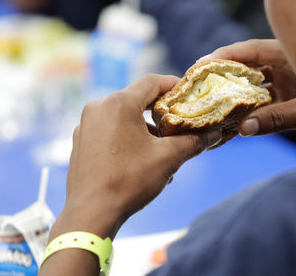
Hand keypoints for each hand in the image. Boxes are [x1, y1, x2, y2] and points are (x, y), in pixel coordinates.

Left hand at [50, 75, 221, 241]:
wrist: (91, 214)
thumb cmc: (128, 182)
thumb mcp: (168, 159)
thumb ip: (193, 141)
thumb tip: (214, 134)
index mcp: (119, 104)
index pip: (152, 82)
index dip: (173, 85)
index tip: (188, 95)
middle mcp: (98, 108)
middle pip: (137, 99)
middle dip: (160, 112)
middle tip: (179, 125)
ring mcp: (86, 125)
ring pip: (123, 117)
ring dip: (145, 129)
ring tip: (162, 152)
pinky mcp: (81, 141)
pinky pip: (109, 130)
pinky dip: (127, 138)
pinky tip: (140, 161)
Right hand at [205, 39, 295, 142]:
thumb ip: (278, 119)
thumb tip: (242, 129)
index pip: (252, 49)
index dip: (223, 57)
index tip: (199, 66)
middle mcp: (293, 63)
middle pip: (249, 66)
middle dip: (223, 78)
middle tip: (196, 88)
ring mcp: (294, 81)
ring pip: (256, 86)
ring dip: (235, 98)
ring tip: (209, 108)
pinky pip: (268, 102)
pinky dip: (252, 112)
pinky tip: (234, 123)